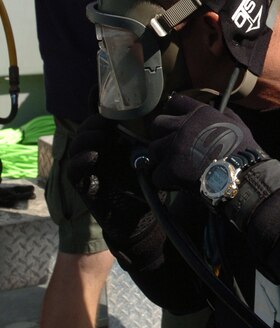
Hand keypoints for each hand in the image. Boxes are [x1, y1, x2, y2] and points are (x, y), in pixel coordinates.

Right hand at [67, 114, 165, 268]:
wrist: (141, 220)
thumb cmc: (148, 186)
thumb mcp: (151, 160)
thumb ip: (148, 143)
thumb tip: (157, 121)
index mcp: (113, 144)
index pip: (99, 122)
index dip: (100, 111)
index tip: (110, 107)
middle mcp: (99, 153)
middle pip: (85, 130)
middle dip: (94, 123)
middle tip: (107, 123)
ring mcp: (90, 169)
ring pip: (76, 147)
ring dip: (86, 138)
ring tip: (102, 137)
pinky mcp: (84, 186)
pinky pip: (73, 172)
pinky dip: (79, 162)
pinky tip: (92, 156)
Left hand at [146, 95, 262, 190]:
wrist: (241, 176)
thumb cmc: (243, 151)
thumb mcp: (236, 124)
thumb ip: (223, 114)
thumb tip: (216, 108)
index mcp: (199, 113)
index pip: (175, 102)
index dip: (172, 110)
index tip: (174, 118)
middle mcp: (183, 126)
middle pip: (157, 124)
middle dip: (161, 134)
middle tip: (170, 144)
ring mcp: (174, 147)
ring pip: (153, 149)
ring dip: (162, 158)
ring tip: (174, 166)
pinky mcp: (170, 169)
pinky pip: (156, 174)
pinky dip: (165, 180)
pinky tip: (176, 183)